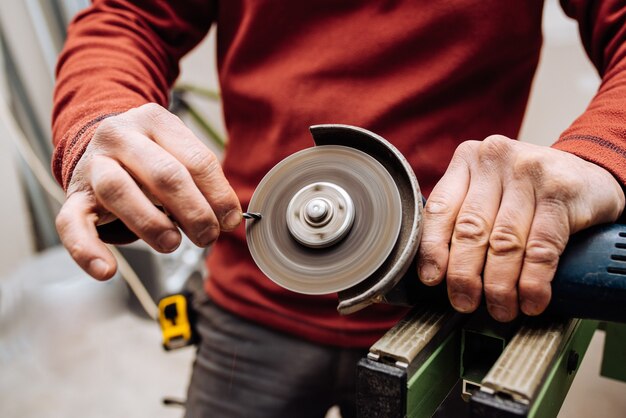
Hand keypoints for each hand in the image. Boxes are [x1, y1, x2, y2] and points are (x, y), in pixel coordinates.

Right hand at [55, 103, 241, 279]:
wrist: (99, 146)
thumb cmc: (150, 157)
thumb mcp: (178, 155)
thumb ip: (202, 181)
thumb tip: (228, 219)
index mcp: (155, 120)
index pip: (197, 159)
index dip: (219, 195)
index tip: (230, 221)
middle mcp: (120, 135)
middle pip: (164, 174)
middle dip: (194, 211)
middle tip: (208, 236)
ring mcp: (93, 163)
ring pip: (118, 191)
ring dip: (152, 224)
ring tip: (173, 243)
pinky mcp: (74, 195)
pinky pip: (72, 224)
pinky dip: (87, 250)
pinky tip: (107, 271)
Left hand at [417, 135, 624, 321]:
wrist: (591, 173)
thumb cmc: (529, 188)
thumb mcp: (490, 188)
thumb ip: (462, 213)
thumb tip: (435, 267)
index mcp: (468, 159)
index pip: (439, 208)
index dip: (432, 249)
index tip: (431, 279)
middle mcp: (494, 160)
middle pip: (470, 229)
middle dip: (464, 275)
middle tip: (464, 302)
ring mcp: (529, 172)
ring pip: (505, 242)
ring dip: (499, 285)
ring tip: (500, 308)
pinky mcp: (561, 191)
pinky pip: (542, 247)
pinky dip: (533, 281)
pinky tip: (530, 299)